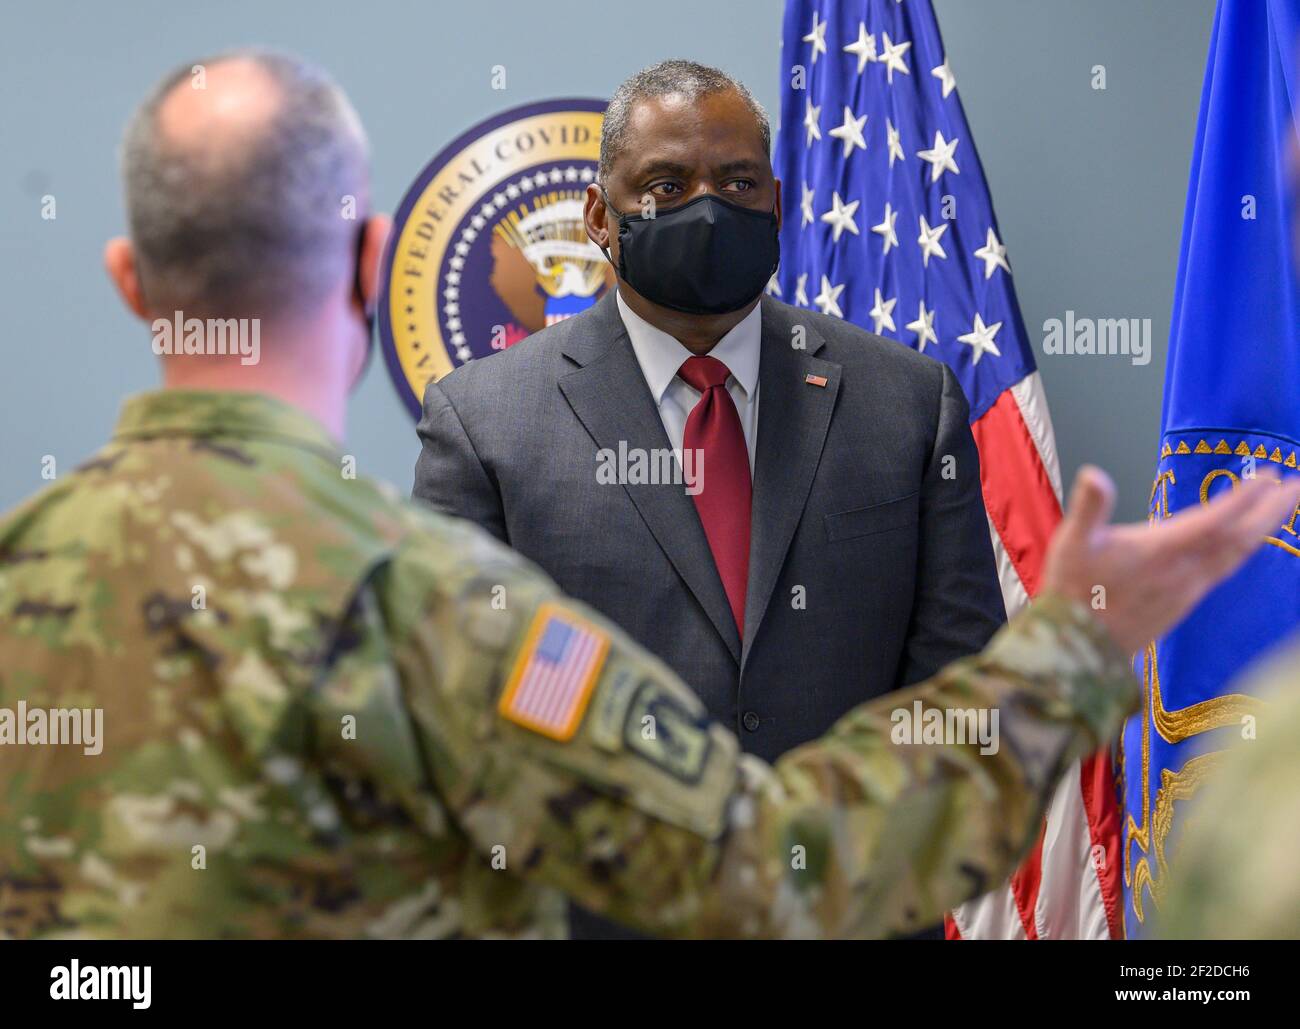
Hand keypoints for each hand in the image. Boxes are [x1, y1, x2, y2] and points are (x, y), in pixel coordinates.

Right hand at [1040, 465, 1299, 653]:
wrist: (1076, 649)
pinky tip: (1241, 543)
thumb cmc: (1072, 591)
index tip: (1270, 476)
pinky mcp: (1183, 603)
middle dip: (1270, 511)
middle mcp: (1182, 572)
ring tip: (1280, 507)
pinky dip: (1241, 550)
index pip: (1214, 521)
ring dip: (1261, 528)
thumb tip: (1093, 474)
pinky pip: (1223, 570)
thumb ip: (1089, 507)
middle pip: (1238, 539)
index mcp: (1159, 551)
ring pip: (1235, 556)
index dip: (1243, 498)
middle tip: (1296, 485)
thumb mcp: (1071, 543)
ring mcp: (1186, 590)